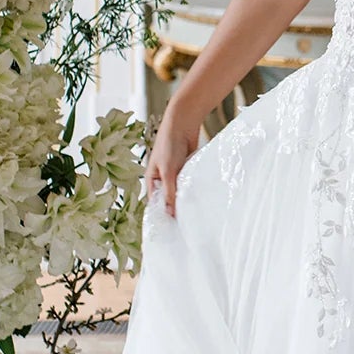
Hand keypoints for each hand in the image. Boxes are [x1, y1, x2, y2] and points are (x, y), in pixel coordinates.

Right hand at [145, 102, 203, 217]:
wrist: (183, 123)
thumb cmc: (169, 144)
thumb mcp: (168, 171)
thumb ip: (169, 192)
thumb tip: (170, 213)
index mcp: (152, 180)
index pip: (155, 204)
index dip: (161, 216)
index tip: (170, 231)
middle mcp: (163, 180)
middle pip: (169, 200)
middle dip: (176, 210)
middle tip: (186, 228)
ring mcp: (176, 176)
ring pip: (181, 193)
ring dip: (186, 201)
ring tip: (195, 218)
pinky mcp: (188, 171)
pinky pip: (190, 185)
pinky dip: (194, 191)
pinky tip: (202, 201)